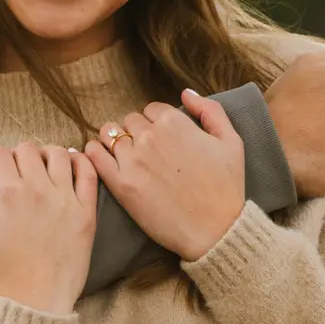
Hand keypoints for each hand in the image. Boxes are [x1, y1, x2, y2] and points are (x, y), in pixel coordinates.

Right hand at [0, 145, 98, 315]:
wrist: (31, 305)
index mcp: (7, 193)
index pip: (0, 153)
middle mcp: (38, 189)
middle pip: (28, 149)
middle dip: (17, 156)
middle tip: (16, 174)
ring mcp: (66, 200)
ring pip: (59, 154)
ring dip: (46, 155)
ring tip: (42, 169)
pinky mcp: (86, 213)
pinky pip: (88, 173)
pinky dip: (81, 162)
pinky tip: (71, 165)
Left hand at [83, 98, 244, 261]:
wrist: (215, 230)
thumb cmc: (226, 187)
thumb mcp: (231, 141)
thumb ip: (210, 110)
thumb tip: (185, 93)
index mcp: (174, 122)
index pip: (152, 110)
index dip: (157, 124)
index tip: (163, 141)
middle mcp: (149, 136)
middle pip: (130, 121)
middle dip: (137, 133)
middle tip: (149, 154)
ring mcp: (132, 159)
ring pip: (109, 134)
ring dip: (115, 141)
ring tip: (125, 156)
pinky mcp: (120, 183)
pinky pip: (94, 155)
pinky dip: (93, 152)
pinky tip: (101, 158)